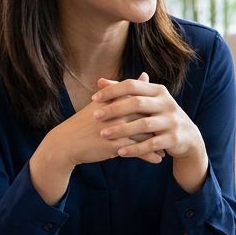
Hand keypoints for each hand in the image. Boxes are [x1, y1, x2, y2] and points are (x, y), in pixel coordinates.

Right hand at [41, 97, 161, 167]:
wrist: (67, 142)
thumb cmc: (86, 121)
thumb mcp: (105, 102)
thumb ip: (126, 90)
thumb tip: (145, 75)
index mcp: (117, 99)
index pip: (144, 102)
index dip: (155, 111)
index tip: (164, 118)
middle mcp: (118, 112)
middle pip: (147, 118)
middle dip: (159, 127)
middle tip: (168, 134)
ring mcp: (116, 128)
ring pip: (145, 135)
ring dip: (157, 143)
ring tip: (165, 148)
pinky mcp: (115, 145)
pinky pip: (138, 151)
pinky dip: (150, 155)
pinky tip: (158, 159)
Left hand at [91, 72, 208, 192]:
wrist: (188, 137)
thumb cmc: (160, 116)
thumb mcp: (147, 102)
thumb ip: (125, 92)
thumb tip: (100, 81)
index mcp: (158, 91)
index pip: (132, 85)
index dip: (113, 90)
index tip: (94, 98)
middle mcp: (167, 103)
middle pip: (137, 103)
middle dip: (114, 109)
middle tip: (96, 116)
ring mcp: (171, 121)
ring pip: (143, 124)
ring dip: (122, 130)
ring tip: (104, 134)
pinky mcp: (174, 138)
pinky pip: (151, 144)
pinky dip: (135, 149)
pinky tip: (120, 152)